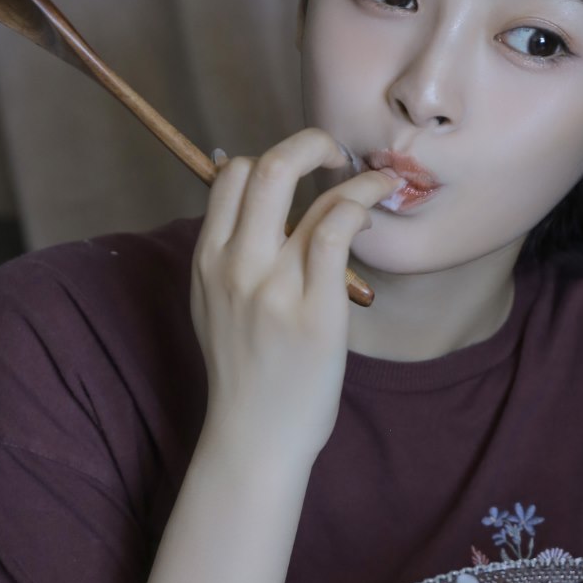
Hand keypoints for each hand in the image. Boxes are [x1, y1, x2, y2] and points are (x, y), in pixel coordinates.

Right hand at [191, 129, 400, 467]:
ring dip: (354, 175)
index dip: (268, 156)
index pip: (228, 176)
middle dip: (309, 143)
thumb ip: (228, 257)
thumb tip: (253, 205)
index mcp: (206, 261)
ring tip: (377, 181)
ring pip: (309, 193)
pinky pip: (336, 230)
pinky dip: (361, 204)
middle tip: (337, 153)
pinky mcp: (314, 312)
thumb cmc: (246, 374)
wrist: (254, 439)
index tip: (300, 167)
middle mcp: (234, 266)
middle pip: (265, 168)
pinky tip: (372, 213)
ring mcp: (274, 288)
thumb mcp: (214, 307)